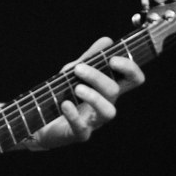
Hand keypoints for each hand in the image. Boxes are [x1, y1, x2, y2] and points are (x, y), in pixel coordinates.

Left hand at [29, 37, 144, 149]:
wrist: (41, 122)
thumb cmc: (63, 95)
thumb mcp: (74, 73)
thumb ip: (89, 58)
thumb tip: (107, 40)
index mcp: (108, 90)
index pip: (133, 80)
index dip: (130, 69)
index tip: (113, 59)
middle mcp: (105, 105)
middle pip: (115, 92)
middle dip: (98, 78)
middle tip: (79, 69)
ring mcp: (94, 122)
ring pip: (108, 112)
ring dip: (94, 98)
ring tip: (77, 88)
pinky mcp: (79, 134)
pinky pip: (82, 128)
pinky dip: (74, 115)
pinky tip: (65, 104)